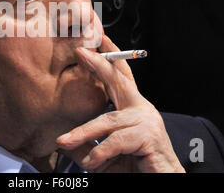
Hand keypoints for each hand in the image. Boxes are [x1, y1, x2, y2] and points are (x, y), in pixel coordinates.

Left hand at [56, 35, 184, 172]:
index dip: (108, 59)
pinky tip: (91, 163)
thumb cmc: (134, 169)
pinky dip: (100, 152)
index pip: (119, 78)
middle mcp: (141, 109)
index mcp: (131, 109)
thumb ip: (85, 147)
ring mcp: (147, 121)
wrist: (162, 184)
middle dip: (99, 63)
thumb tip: (61, 142)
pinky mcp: (149, 136)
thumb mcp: (102, 157)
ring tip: (63, 141)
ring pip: (108, 120)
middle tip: (81, 51)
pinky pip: (117, 140)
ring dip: (83, 132)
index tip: (94, 43)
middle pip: (119, 80)